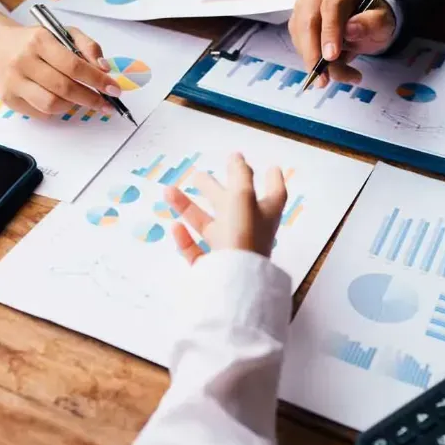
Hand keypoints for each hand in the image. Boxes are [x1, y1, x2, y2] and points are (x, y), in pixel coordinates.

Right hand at [0, 10, 120, 117]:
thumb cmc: (38, 41)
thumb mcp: (64, 33)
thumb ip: (88, 47)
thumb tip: (104, 69)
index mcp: (39, 40)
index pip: (74, 66)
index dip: (97, 80)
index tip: (114, 89)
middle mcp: (23, 61)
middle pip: (64, 88)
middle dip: (91, 98)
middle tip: (106, 104)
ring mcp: (13, 82)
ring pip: (52, 105)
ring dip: (73, 105)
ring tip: (80, 98)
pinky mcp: (8, 99)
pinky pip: (41, 113)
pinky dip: (57, 110)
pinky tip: (60, 99)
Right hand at [164, 153, 286, 264]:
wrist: (232, 286)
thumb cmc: (243, 237)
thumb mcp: (243, 198)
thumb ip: (239, 176)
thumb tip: (238, 158)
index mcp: (265, 216)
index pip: (275, 194)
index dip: (273, 180)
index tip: (272, 168)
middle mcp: (250, 233)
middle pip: (234, 207)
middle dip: (216, 190)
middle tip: (199, 175)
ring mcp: (231, 254)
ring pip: (209, 227)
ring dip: (189, 208)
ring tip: (169, 191)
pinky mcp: (213, 271)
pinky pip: (198, 253)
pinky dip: (186, 238)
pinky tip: (175, 227)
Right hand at [289, 0, 395, 86]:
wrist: (363, 22)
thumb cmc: (372, 19)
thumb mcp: (383, 21)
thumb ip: (372, 23)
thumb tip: (350, 30)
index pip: (332, 5)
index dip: (330, 32)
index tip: (331, 56)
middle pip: (309, 21)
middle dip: (314, 53)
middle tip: (323, 79)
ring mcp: (303, 4)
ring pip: (301, 36)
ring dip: (314, 62)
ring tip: (338, 77)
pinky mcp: (297, 22)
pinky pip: (299, 45)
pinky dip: (313, 62)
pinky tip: (331, 71)